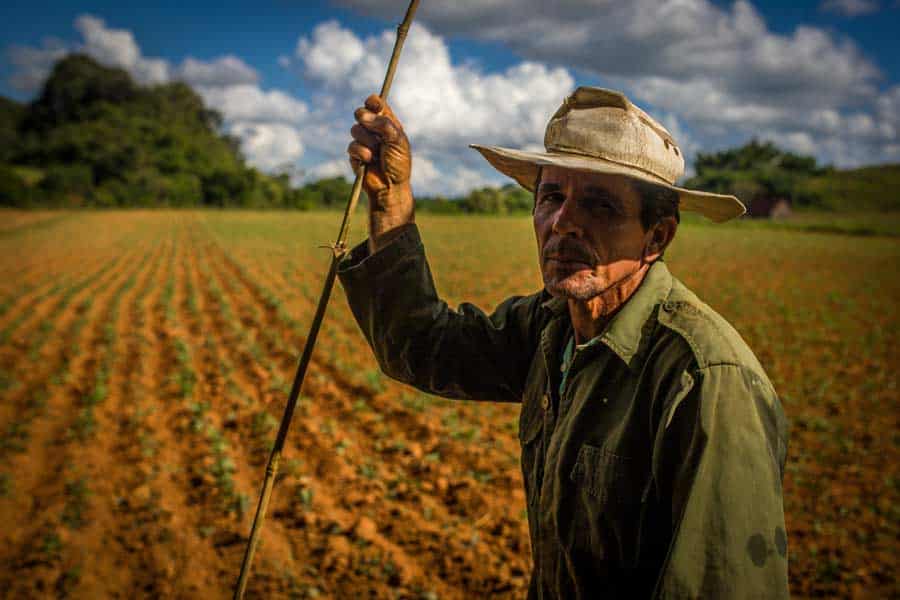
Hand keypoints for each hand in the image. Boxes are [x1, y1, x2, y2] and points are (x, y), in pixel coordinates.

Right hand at [348, 94, 414, 251]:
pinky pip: (351, 146)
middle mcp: (375, 130)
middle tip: (371, 127)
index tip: (372, 104)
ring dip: (367, 140)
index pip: (376, 104)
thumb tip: (363, 115)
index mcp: (388, 124)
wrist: (390, 187)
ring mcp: (364, 142)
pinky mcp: (355, 155)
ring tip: (376, 153)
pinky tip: (369, 161)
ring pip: (355, 129)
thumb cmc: (398, 164)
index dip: (373, 102)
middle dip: (365, 120)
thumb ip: (384, 125)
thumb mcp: (397, 141)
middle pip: (360, 113)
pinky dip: (361, 152)